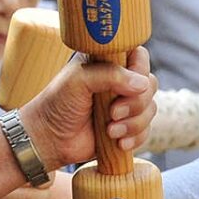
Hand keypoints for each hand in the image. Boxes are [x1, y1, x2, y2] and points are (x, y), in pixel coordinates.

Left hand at [19, 47, 157, 168]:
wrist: (49, 139)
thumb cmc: (57, 104)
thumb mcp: (79, 80)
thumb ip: (110, 75)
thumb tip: (142, 84)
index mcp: (107, 62)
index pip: (138, 56)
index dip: (139, 69)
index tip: (125, 84)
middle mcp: (119, 82)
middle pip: (150, 84)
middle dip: (135, 103)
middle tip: (113, 113)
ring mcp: (124, 105)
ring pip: (150, 109)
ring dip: (133, 123)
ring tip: (110, 131)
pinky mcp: (125, 128)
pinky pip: (146, 131)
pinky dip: (135, 138)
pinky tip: (117, 142)